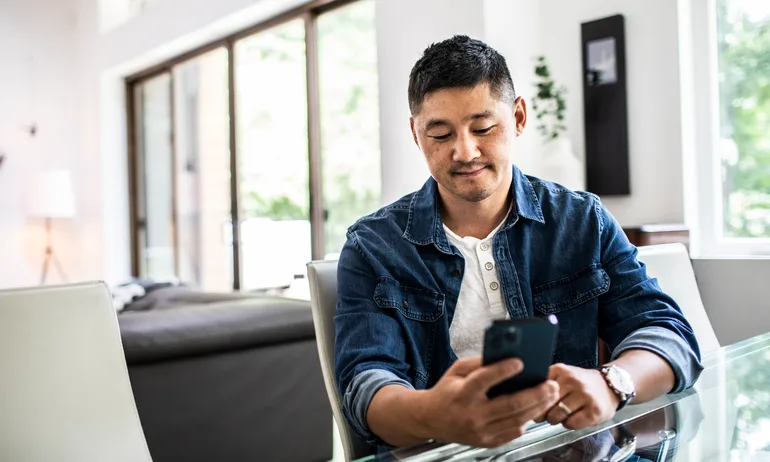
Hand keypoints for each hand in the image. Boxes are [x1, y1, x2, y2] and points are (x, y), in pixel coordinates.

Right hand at [416, 357, 559, 447]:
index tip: (520, 361)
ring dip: (538, 406)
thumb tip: (507, 355)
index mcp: (462, 393)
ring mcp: (480, 431)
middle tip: (551, 384)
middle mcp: (472, 414)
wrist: (430, 419)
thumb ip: (480, 363)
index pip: (485, 380)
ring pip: (518, 420)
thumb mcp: (457, 370)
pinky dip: (527, 420)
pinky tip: (535, 409)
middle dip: (536, 393)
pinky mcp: (487, 442)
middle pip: (511, 404)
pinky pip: (514, 432)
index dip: (503, 370)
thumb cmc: (446, 391)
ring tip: (550, 395)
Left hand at [539, 363, 618, 429]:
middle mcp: (572, 380)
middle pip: (545, 404)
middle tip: (549, 413)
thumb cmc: (581, 385)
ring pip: (556, 415)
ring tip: (562, 415)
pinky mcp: (593, 411)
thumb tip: (525, 401)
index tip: (535, 405)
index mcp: (560, 370)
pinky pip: (571, 424)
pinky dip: (569, 424)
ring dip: (556, 420)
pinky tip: (575, 417)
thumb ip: (545, 384)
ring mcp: (584, 395)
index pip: (537, 389)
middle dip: (544, 413)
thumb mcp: (563, 376)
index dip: (534, 401)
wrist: (611, 386)